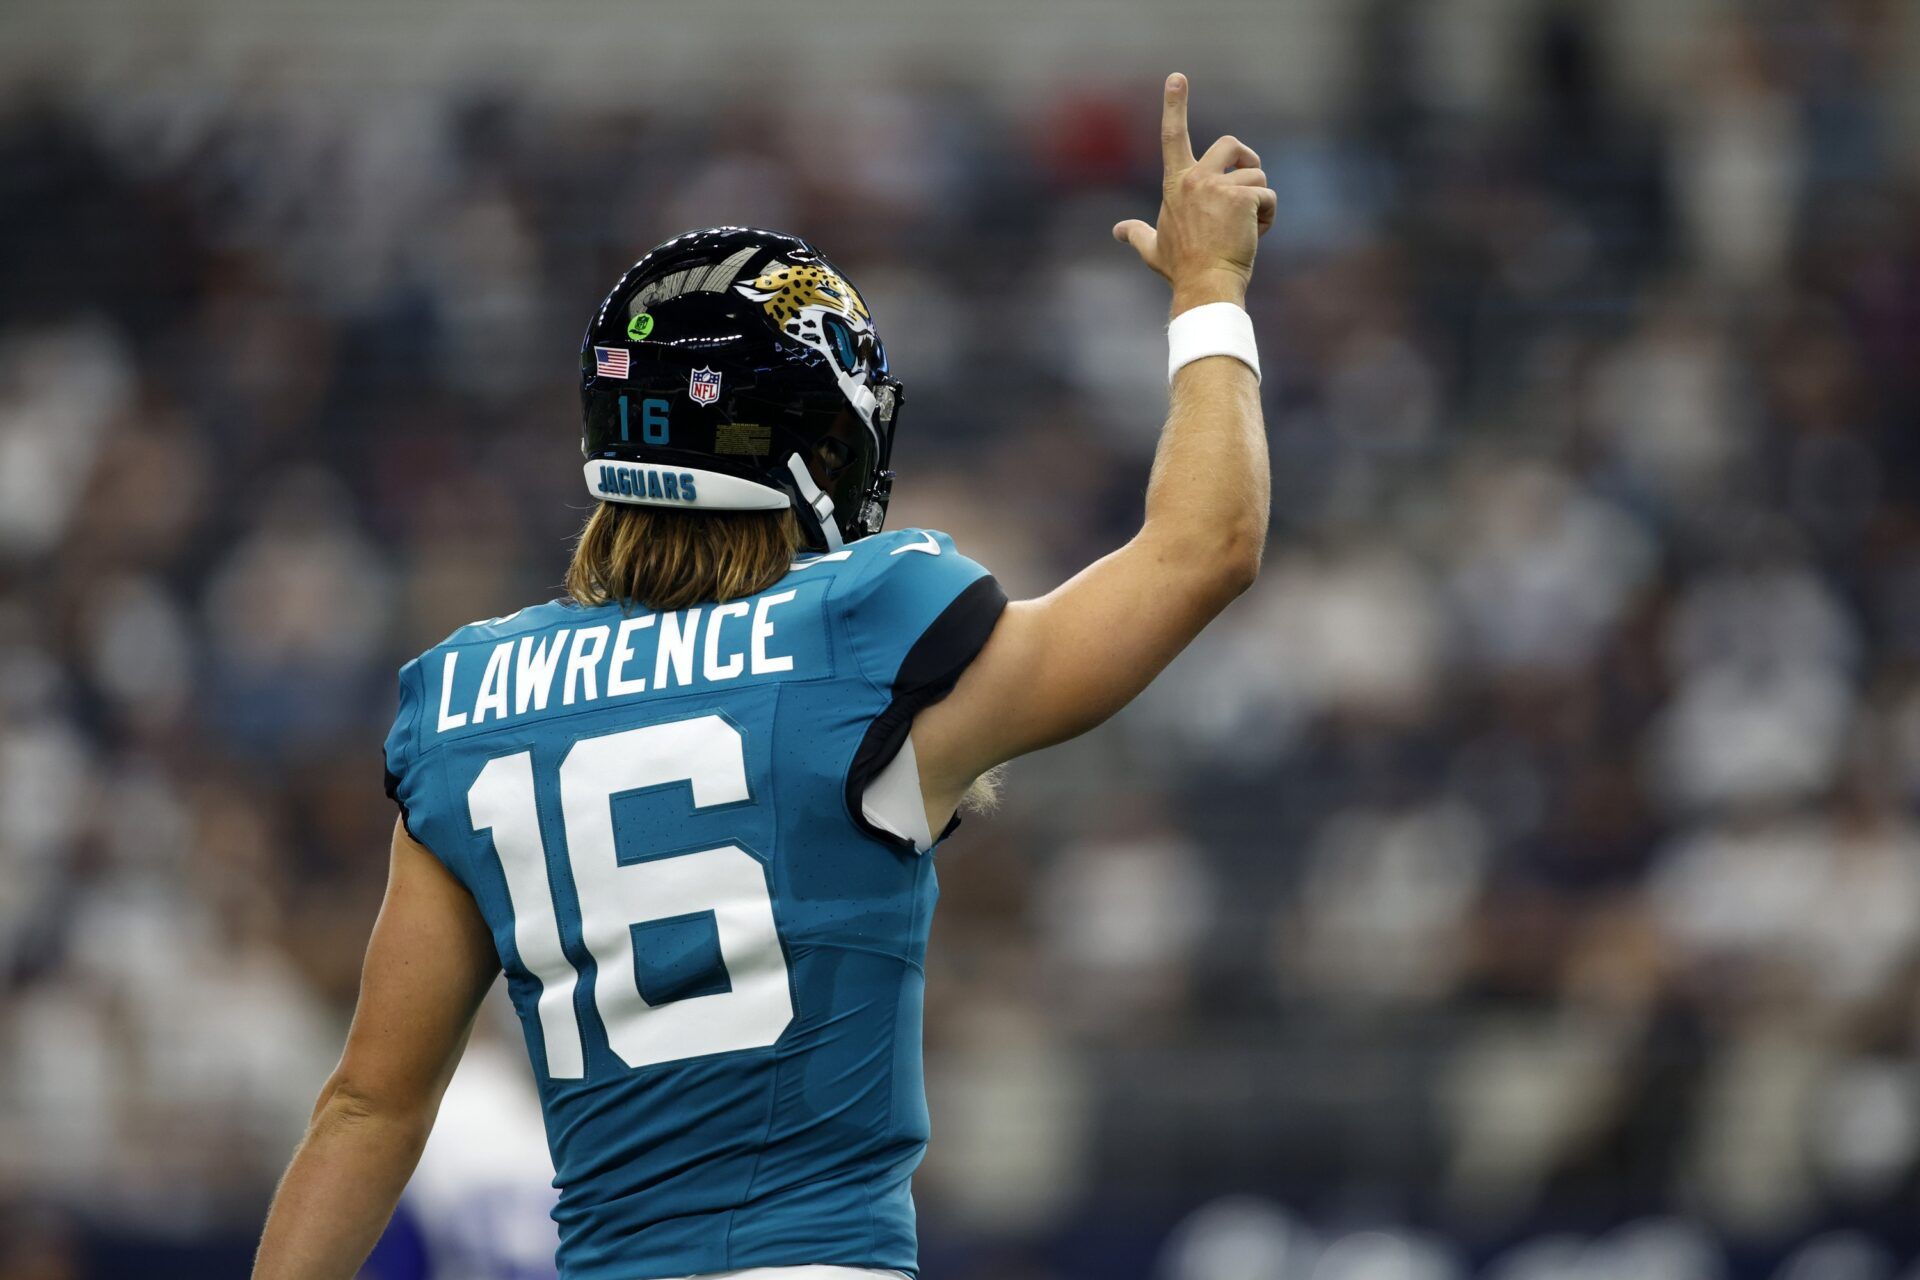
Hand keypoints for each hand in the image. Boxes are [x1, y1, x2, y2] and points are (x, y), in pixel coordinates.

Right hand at [1113, 73, 1276, 313]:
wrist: (1204, 286)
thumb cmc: (1181, 269)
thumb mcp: (1153, 248)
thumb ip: (1136, 234)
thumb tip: (1118, 230)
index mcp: (1176, 185)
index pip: (1171, 136)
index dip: (1174, 105)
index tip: (1177, 77)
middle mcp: (1195, 179)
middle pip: (1230, 144)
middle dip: (1247, 159)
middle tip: (1248, 187)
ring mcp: (1218, 187)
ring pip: (1256, 174)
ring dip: (1258, 202)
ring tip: (1245, 229)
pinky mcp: (1242, 197)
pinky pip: (1268, 195)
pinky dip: (1268, 217)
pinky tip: (1255, 236)